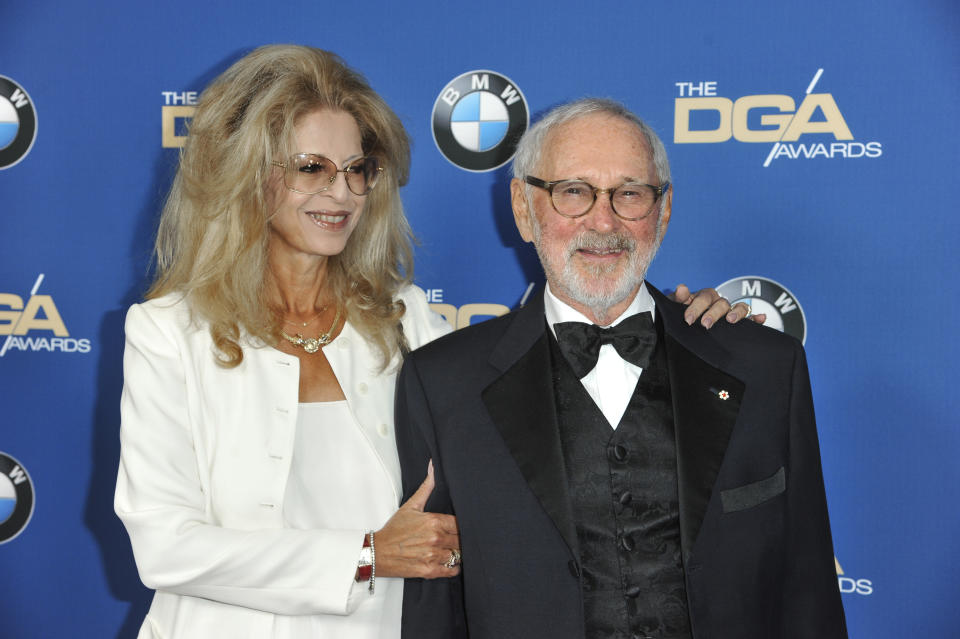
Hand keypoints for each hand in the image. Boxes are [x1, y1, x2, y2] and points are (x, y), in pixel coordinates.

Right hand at [375, 461, 460, 578]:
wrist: (376, 553)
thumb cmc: (394, 530)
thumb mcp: (411, 506)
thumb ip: (427, 487)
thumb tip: (434, 466)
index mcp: (434, 521)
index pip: (460, 523)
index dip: (460, 526)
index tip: (456, 527)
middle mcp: (435, 538)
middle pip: (461, 540)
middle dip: (459, 539)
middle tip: (453, 539)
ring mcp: (433, 555)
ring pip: (458, 555)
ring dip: (456, 553)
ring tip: (450, 550)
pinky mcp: (430, 571)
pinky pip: (452, 570)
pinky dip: (453, 567)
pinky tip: (447, 562)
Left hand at [672, 284, 765, 327]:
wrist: (688, 325)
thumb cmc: (683, 314)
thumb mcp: (677, 306)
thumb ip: (678, 298)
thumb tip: (681, 288)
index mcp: (705, 297)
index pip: (703, 298)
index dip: (696, 307)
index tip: (688, 319)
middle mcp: (719, 302)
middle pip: (721, 303)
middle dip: (713, 314)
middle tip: (705, 325)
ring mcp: (731, 311)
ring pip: (739, 307)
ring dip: (737, 312)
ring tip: (730, 320)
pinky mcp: (740, 321)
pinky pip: (750, 318)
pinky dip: (756, 317)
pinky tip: (761, 318)